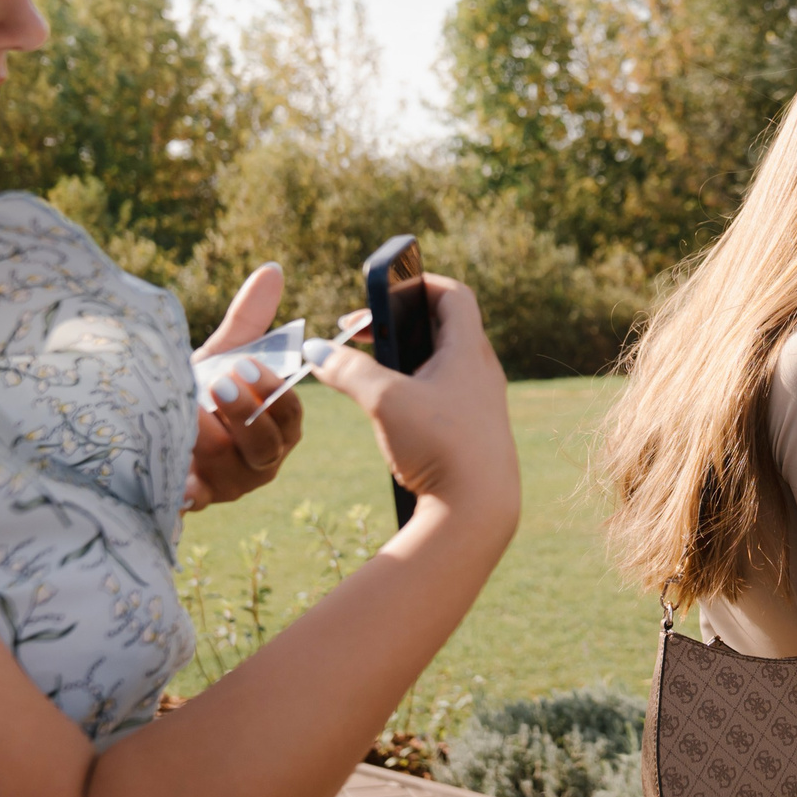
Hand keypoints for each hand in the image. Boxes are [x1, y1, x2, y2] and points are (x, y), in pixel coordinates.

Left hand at [185, 264, 305, 513]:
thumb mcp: (220, 355)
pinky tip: (176, 477)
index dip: (270, 391)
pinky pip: (195, 499)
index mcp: (278, 427)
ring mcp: (229, 485)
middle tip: (218, 384)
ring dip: (206, 436)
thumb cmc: (197, 390)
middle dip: (244, 415)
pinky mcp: (195, 500)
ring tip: (182, 411)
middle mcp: (262, 461)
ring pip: (231, 469)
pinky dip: (186, 489)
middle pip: (267, 447)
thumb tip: (272, 270)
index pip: (291, 415)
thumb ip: (248, 319)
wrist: (150, 422)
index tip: (243, 364)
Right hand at [311, 274, 519, 522]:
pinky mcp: (474, 433)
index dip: (418, 283)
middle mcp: (481, 372)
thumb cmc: (439, 446)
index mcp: (469, 351)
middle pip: (443, 327)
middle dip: (398, 324)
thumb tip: (315, 351)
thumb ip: (347, 370)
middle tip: (359, 336)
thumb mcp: (383, 400)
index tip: (382, 294)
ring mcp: (481, 404)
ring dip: (405, 360)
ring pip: (442, 364)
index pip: (453, 294)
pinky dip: (416, 389)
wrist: (477, 513)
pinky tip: (390, 412)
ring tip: (369, 373)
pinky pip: (445, 395)